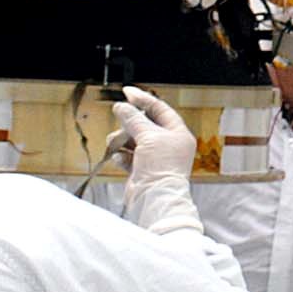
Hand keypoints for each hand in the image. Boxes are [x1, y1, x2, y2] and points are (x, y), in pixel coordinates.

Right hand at [114, 86, 199, 235]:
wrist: (154, 198)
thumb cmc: (161, 168)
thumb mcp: (148, 136)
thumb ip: (134, 119)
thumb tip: (122, 107)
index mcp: (178, 133)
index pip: (161, 109)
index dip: (143, 99)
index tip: (127, 92)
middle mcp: (168, 145)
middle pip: (145, 124)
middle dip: (130, 123)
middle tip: (119, 117)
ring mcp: (155, 158)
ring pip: (133, 140)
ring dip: (122, 139)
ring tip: (114, 142)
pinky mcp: (142, 170)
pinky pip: (127, 156)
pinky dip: (121, 155)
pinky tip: (117, 157)